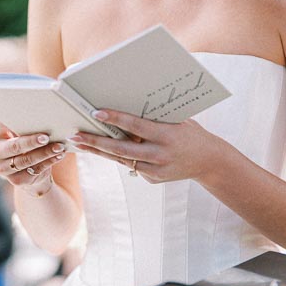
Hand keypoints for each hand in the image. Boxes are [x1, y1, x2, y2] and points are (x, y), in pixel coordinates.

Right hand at [0, 121, 65, 196]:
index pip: (0, 124)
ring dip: (45, 153)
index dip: (12, 121)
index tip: (26, 117)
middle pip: (14, 146)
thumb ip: (26, 123)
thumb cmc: (26, 143)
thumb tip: (43, 114)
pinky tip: (58, 156)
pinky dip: (49, 162)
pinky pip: (34, 170)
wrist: (28, 170)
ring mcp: (3, 168)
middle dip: (31, 142)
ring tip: (59, 146)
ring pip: (26, 160)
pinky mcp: (16, 180)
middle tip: (46, 137)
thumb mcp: (22, 131)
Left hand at [70, 109, 215, 182]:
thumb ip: (154, 118)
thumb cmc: (190, 133)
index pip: (136, 126)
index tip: (96, 113)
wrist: (209, 161)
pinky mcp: (153, 179)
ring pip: (122, 159)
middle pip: (122, 149)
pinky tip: (101, 149)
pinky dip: (119, 157)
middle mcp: (160, 154)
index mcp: (167, 135)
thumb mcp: (176, 121)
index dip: (115, 119)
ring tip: (80, 143)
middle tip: (76, 135)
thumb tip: (126, 106)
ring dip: (99, 151)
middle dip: (96, 142)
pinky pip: (132, 165)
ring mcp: (156, 170)